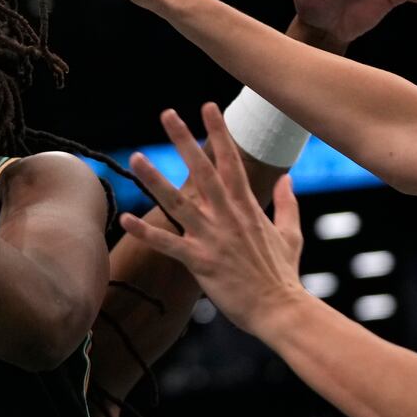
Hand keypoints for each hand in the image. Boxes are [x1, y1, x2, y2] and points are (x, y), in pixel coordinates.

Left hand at [119, 104, 308, 330]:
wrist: (280, 310)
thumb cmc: (283, 275)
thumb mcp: (291, 234)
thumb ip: (286, 203)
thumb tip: (288, 178)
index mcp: (246, 208)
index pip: (230, 161)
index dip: (218, 133)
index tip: (208, 106)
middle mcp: (227, 216)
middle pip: (202, 171)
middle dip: (183, 141)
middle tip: (167, 113)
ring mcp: (212, 237)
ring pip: (177, 202)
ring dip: (154, 180)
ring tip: (135, 157)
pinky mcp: (200, 261)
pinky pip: (167, 243)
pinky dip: (146, 231)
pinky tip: (125, 218)